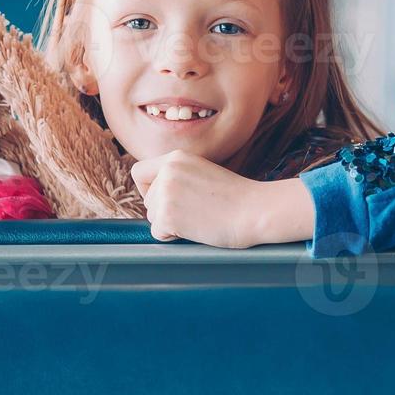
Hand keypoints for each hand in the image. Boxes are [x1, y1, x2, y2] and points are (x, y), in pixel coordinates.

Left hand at [130, 150, 314, 247]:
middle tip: (193, 211)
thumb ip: (178, 177)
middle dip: (164, 210)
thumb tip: (154, 195)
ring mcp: (166, 192)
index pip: (139, 172)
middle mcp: (167, 171)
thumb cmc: (236, 197)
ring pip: (152, 216)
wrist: (254, 210)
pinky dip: (173, 237)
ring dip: (170, 223)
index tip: (166, 198)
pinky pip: (158, 233)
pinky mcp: (167, 215)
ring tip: (199, 218)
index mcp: (176, 157)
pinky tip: (196, 228)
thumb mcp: (202, 173)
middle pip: (147, 199)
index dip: (148, 188)